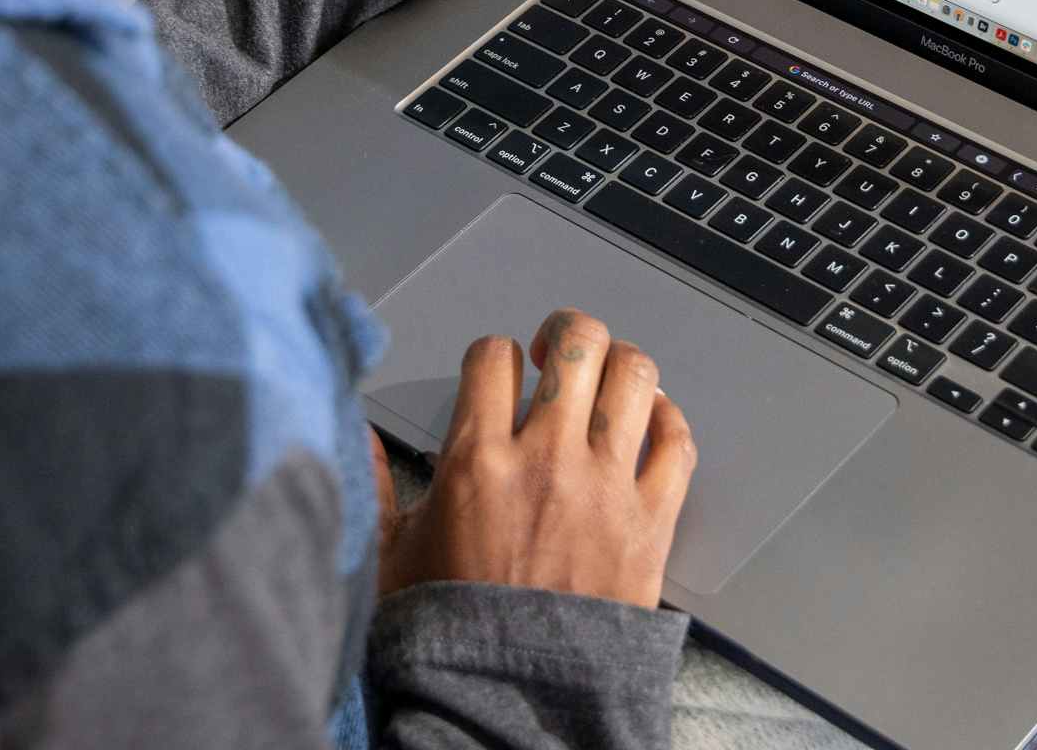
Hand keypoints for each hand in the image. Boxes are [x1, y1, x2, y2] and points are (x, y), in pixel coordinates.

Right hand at [369, 308, 695, 608]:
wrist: (517, 702)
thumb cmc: (453, 637)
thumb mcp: (391, 559)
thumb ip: (376, 486)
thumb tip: (359, 433)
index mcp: (476, 461)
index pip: (492, 356)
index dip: (496, 355)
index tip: (500, 373)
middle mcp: (545, 459)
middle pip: (576, 344)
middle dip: (566, 334)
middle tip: (560, 353)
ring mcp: (605, 485)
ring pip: (633, 376)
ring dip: (621, 367)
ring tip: (607, 381)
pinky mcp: (652, 520)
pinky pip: (677, 442)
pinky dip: (668, 421)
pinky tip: (650, 424)